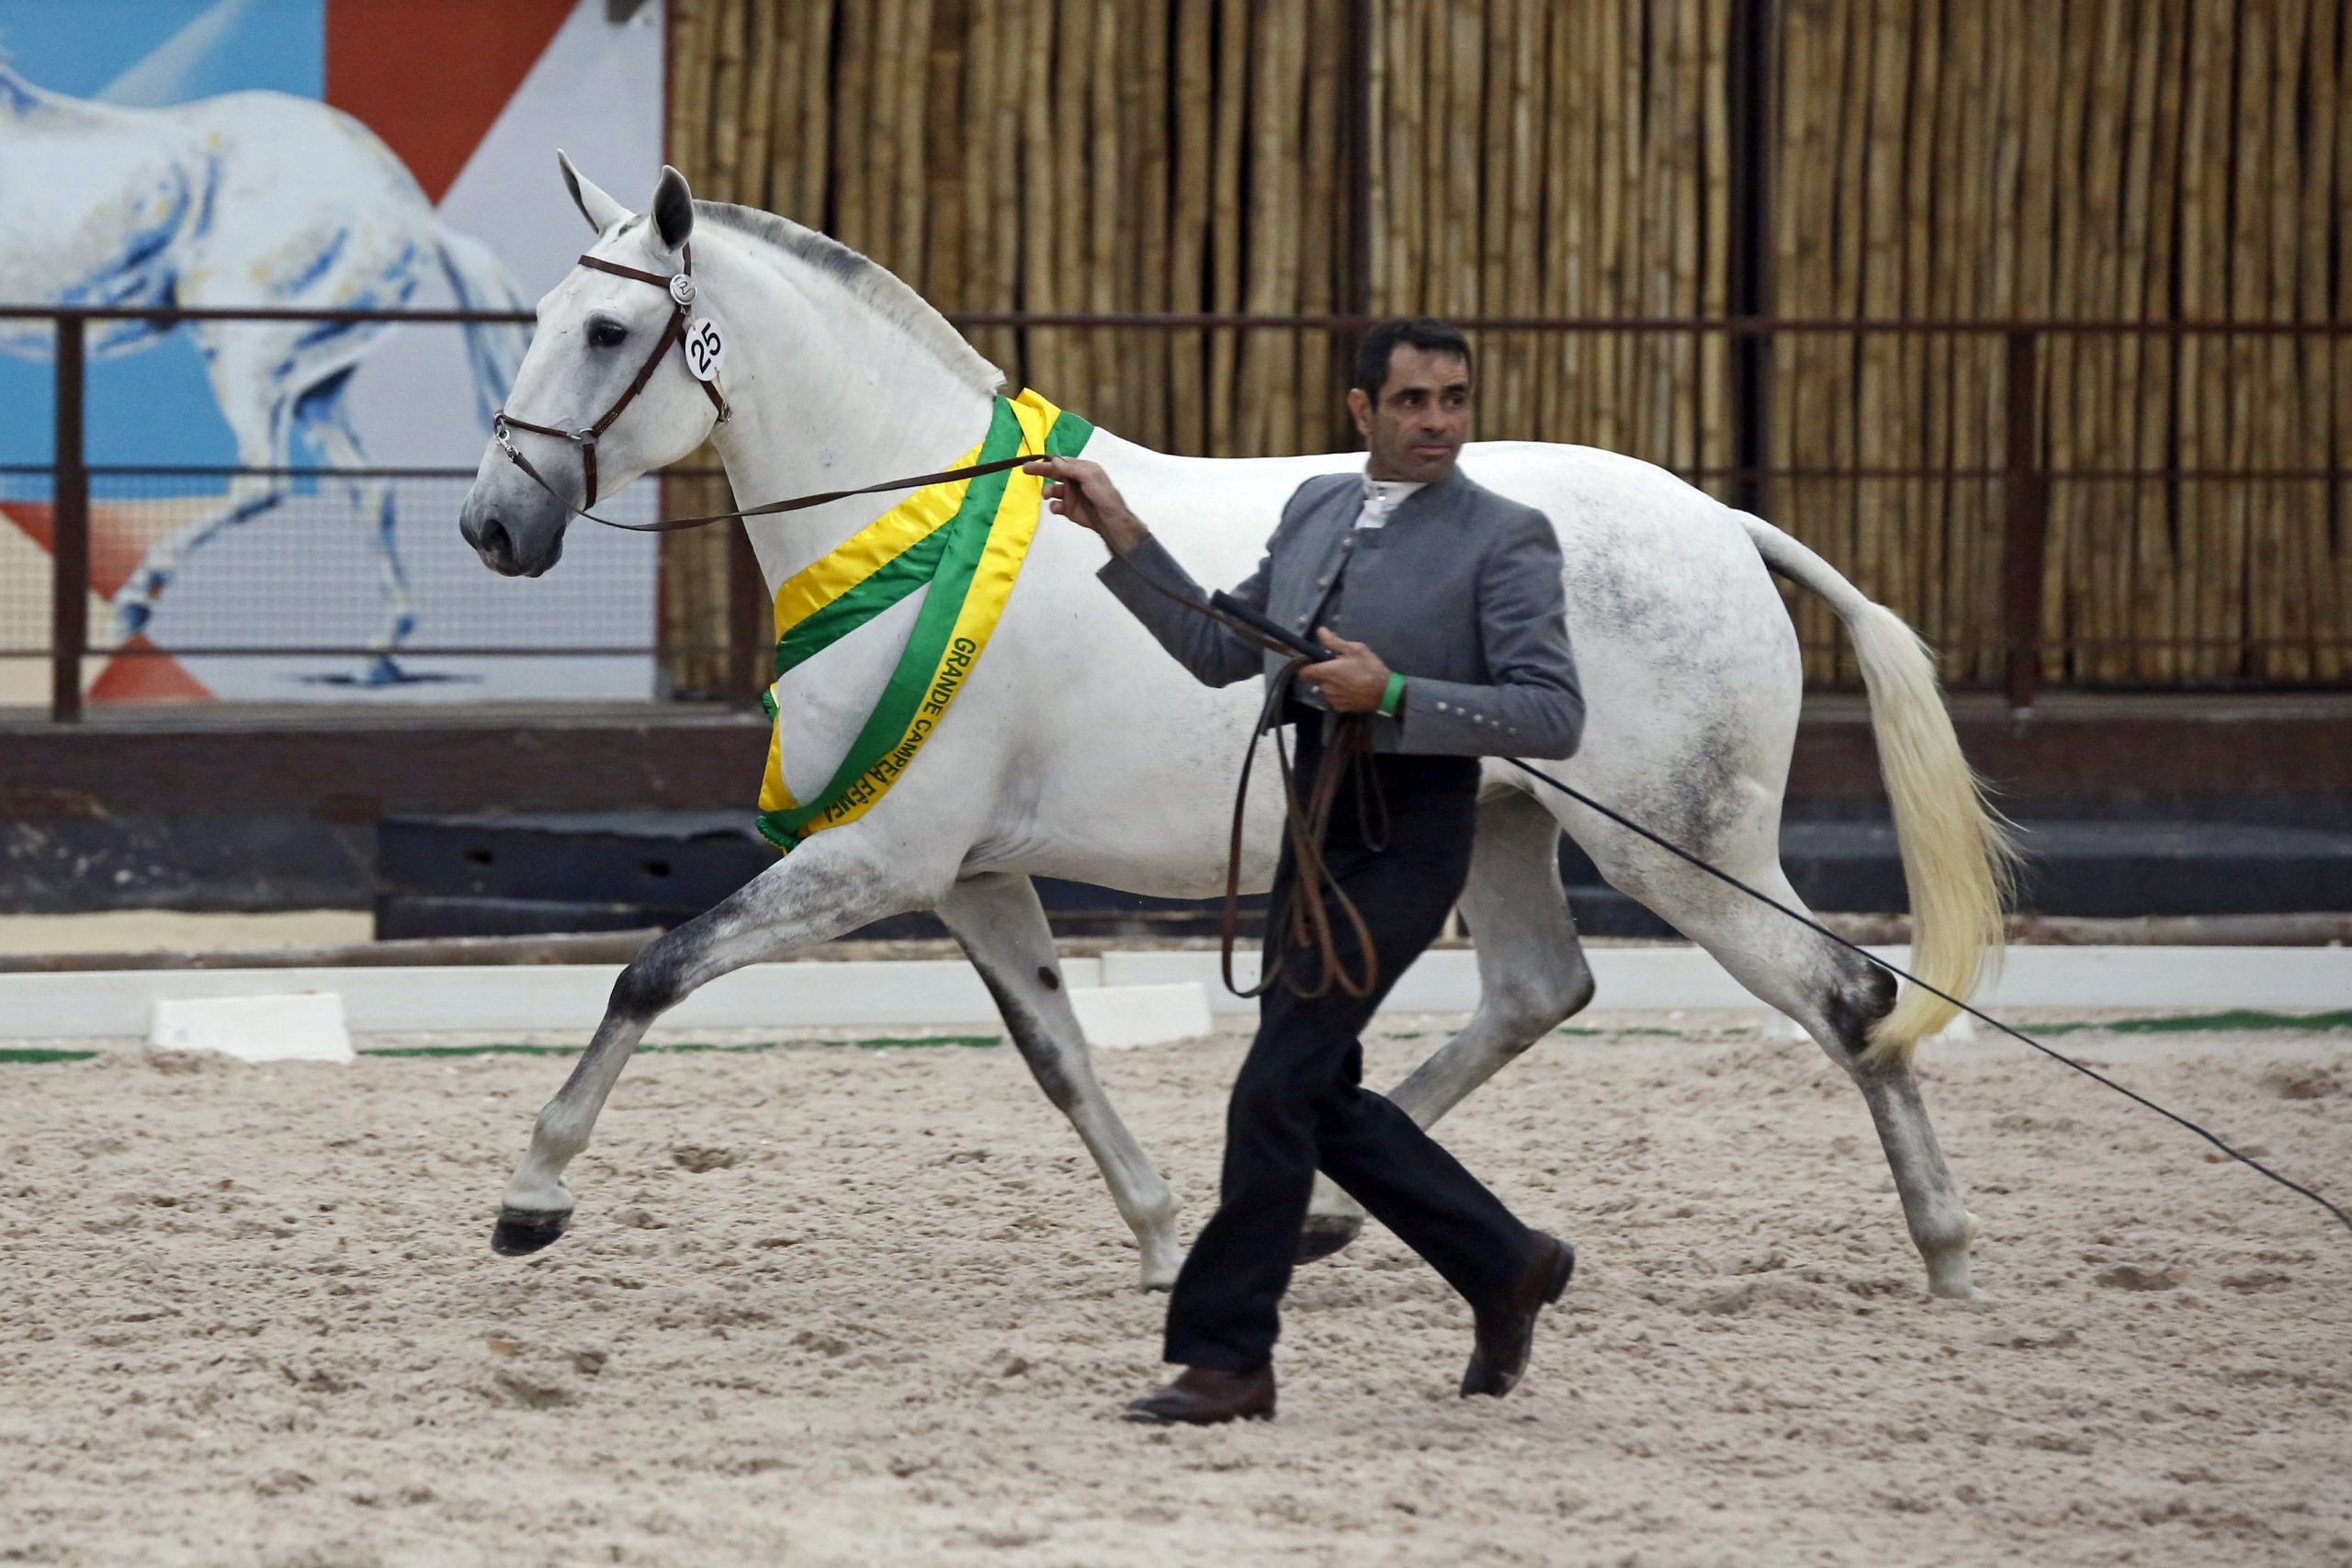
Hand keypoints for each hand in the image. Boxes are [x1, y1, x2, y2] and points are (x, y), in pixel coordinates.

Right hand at [1025, 456, 1147, 553]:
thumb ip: (1070, 468)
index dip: (1048, 462)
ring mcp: (1070, 495)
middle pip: (1052, 473)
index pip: (1061, 462)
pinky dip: (1054, 506)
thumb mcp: (1088, 475)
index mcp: (1081, 469)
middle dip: (1040, 471)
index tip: (1034, 461)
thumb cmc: (1102, 493)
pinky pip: (1055, 505)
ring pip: (1052, 490)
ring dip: (1047, 491)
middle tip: (1025, 469)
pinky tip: (1058, 508)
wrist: (1109, 518)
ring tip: (1047, 495)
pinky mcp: (1068, 509)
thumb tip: (1054, 460)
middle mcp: (1074, 480)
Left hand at [1295, 628, 1391, 712]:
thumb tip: (1320, 631)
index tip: (1316, 663)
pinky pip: (1334, 699)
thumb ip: (1334, 642)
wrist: (1385, 692)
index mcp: (1327, 672)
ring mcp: (1333, 699)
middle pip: (1319, 679)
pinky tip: (1353, 689)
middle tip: (1343, 668)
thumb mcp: (1355, 649)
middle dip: (1327, 673)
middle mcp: (1326, 687)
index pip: (1305, 672)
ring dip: (1333, 684)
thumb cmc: (1370, 668)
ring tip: (1350, 679)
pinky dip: (1340, 694)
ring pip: (1327, 689)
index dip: (1307, 667)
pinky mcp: (1341, 708)